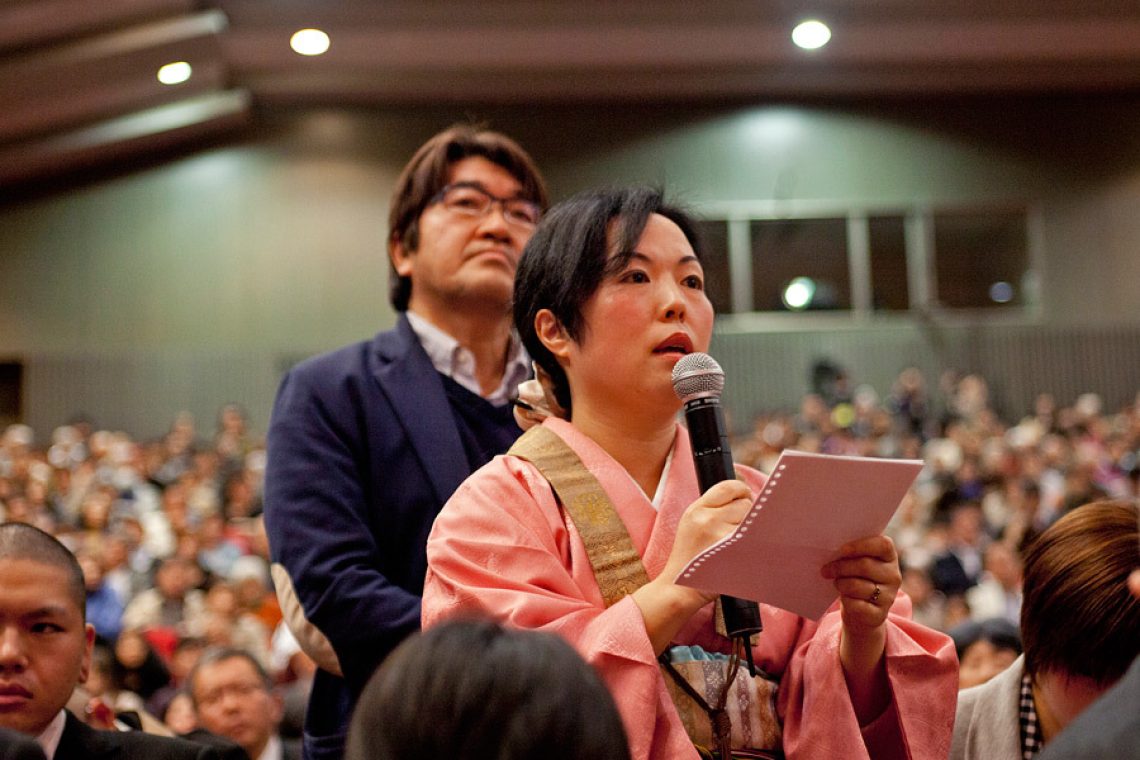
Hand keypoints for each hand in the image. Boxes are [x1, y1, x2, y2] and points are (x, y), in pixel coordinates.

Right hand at [634, 478, 753, 653]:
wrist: (679, 588)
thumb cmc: (690, 558)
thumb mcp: (691, 524)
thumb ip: (713, 508)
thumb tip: (746, 496)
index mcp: (696, 509)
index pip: (728, 487)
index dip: (742, 490)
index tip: (746, 497)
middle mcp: (707, 519)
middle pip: (745, 504)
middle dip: (746, 515)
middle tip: (736, 530)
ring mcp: (720, 536)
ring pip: (752, 522)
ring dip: (750, 531)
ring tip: (736, 544)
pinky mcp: (732, 553)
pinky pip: (753, 540)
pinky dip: (752, 545)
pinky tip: (742, 552)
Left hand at [821, 535, 900, 638]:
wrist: (861, 612)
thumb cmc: (855, 579)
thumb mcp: (856, 562)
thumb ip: (851, 552)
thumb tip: (831, 548)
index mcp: (889, 557)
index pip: (882, 545)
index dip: (860, 546)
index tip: (840, 549)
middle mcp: (893, 576)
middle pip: (865, 566)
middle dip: (840, 567)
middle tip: (825, 570)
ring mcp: (888, 596)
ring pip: (857, 585)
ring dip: (840, 583)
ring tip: (836, 582)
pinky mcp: (879, 614)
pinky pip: (856, 604)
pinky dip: (845, 600)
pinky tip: (844, 598)